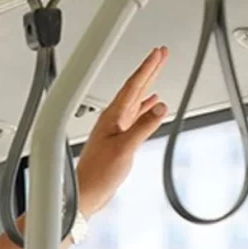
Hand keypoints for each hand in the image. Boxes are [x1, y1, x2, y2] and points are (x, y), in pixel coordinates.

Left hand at [75, 47, 169, 216]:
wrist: (86, 195)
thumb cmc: (96, 175)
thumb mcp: (124, 149)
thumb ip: (142, 128)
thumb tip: (159, 108)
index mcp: (111, 118)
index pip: (132, 86)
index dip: (146, 68)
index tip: (158, 53)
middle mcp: (112, 120)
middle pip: (133, 89)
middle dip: (149, 70)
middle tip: (161, 55)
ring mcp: (114, 130)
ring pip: (134, 101)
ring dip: (147, 86)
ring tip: (157, 73)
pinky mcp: (117, 141)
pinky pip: (133, 117)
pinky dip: (143, 108)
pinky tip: (150, 106)